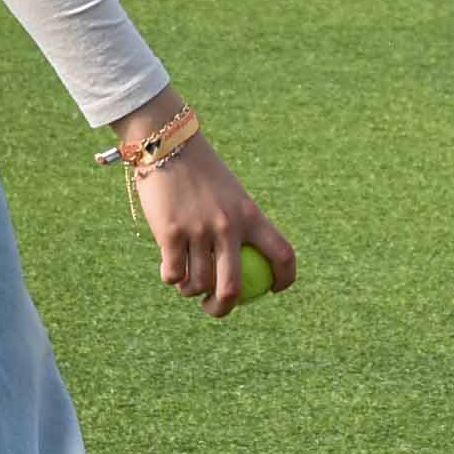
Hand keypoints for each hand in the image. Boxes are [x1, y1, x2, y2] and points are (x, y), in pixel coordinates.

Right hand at [120, 106, 294, 315]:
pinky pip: (173, 274)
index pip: (282, 254)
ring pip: (198, 284)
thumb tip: (241, 265)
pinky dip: (171, 277)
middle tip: (214, 308)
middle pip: (233, 287)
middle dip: (222, 308)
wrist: (168, 144)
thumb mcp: (230, 196)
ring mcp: (199, 230)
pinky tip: (169, 270)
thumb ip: (238, 226)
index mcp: (251, 215)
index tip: (274, 289)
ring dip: (190, 290)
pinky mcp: (170, 233)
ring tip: (185, 281)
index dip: (284, 278)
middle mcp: (228, 225)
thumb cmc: (201, 173)